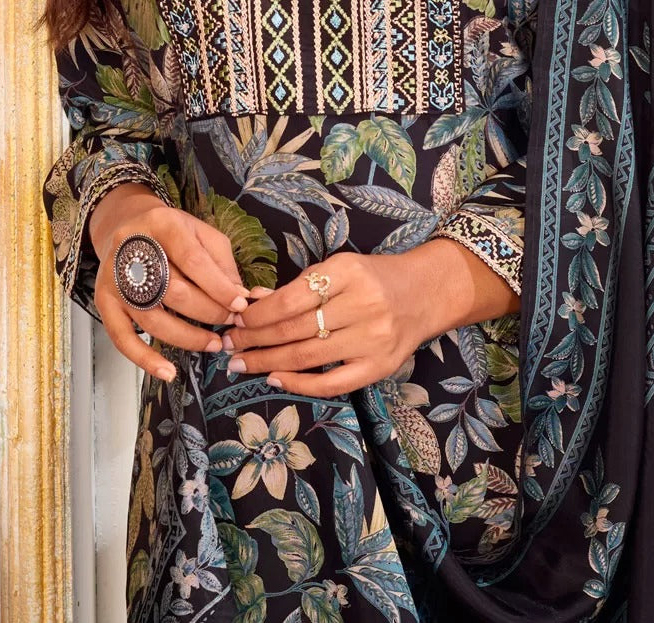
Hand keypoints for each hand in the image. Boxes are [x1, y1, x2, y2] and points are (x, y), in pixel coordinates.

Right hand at [89, 183, 249, 381]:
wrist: (127, 224)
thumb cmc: (170, 231)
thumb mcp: (200, 232)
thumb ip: (221, 262)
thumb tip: (238, 296)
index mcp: (161, 223)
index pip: (193, 260)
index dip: (218, 287)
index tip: (240, 305)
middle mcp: (131, 250)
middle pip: (173, 291)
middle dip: (208, 312)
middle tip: (230, 323)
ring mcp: (114, 278)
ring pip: (152, 318)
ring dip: (187, 338)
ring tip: (213, 343)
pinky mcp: (104, 301)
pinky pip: (122, 338)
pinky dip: (145, 359)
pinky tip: (168, 372)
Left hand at [222, 250, 431, 396]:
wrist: (425, 293)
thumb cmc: (374, 278)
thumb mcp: (339, 268)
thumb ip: (300, 287)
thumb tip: (252, 303)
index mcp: (348, 273)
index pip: (292, 299)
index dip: (259, 313)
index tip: (236, 319)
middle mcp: (362, 305)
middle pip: (295, 329)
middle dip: (255, 339)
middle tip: (228, 344)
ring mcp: (373, 339)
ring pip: (307, 356)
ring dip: (267, 362)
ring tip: (240, 363)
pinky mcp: (379, 367)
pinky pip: (332, 383)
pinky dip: (299, 384)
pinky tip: (275, 379)